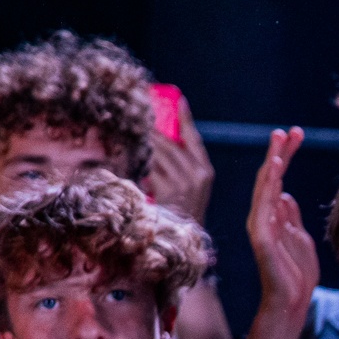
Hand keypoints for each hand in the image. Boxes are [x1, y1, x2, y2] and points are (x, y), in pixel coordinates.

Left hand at [144, 96, 215, 222]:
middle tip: (140, 116)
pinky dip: (140, 166)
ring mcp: (182, 182)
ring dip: (144, 146)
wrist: (183, 239)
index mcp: (205, 171)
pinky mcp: (166, 190)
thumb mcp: (193, 186)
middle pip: (170, 143)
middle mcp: (196, 175)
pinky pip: (149, 170)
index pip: (194, 138)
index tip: (180, 99)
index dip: (186, 118)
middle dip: (154, 130)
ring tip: (134, 137)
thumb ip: (182, 165)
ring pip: (157, 154)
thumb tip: (159, 139)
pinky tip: (134, 164)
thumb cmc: (184, 209)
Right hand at [246, 129, 319, 322]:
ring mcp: (260, 225)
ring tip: (281, 141)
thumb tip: (286, 195)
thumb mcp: (300, 238)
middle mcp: (263, 216)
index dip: (286, 155)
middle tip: (290, 130)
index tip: (297, 134)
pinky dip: (268, 186)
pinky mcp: (261, 236)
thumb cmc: (297, 273)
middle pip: (270, 177)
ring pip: (264, 187)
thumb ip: (291, 217)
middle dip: (279, 152)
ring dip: (273, 163)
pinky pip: (264, 205)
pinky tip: (275, 169)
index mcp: (273, 215)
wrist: (291, 300)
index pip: (278, 178)